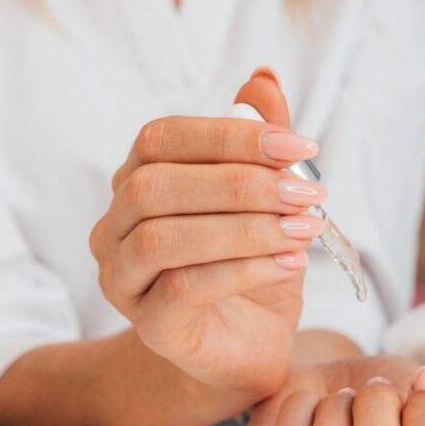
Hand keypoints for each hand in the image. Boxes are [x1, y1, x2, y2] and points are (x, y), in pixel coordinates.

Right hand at [89, 86, 323, 396]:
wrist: (246, 346)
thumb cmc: (252, 265)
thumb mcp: (269, 201)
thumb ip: (261, 144)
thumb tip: (264, 79)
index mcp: (139, 180)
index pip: (164, 138)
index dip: (232, 136)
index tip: (302, 148)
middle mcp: (116, 226)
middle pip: (155, 186)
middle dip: (240, 183)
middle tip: (309, 193)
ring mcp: (123, 278)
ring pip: (165, 239)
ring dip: (244, 228)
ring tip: (304, 229)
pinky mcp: (148, 326)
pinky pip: (183, 288)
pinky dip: (244, 269)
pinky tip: (290, 262)